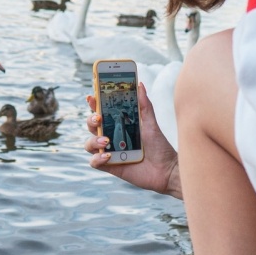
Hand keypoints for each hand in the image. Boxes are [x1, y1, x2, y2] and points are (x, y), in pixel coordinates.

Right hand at [85, 81, 181, 197]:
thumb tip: (139, 85)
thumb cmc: (159, 146)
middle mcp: (111, 138)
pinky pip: (94, 162)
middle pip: (92, 126)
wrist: (166, 170)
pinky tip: (108, 156)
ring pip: (89, 144)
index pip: (101, 112)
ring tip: (107, 141)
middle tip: (99, 118)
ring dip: (93, 140)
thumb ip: (144, 105)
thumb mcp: (151, 123)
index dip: (94, 104)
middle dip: (91, 120)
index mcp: (119, 125)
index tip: (91, 97)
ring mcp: (109, 152)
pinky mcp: (110, 166)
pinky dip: (97, 158)